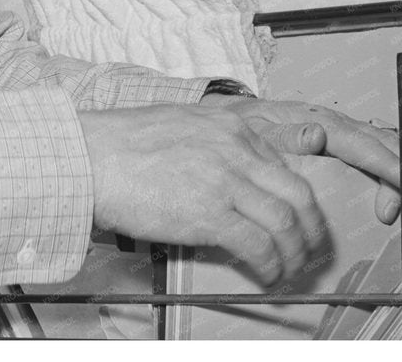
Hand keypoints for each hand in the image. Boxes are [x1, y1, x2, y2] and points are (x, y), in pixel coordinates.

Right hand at [78, 102, 332, 285]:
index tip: (296, 221)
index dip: (297, 202)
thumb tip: (226, 180)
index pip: (284, 167)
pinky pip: (260, 246)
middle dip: (312, 230)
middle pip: (299, 195)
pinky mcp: (210, 214)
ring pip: (287, 223)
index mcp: (230, 128)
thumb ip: (211, 146)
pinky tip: (265, 276)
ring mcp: (226, 181)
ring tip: (286, 271)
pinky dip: (270, 266)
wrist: (90, 156)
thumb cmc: (120, 144)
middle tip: (307, 251)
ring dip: (294, 255)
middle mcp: (236, 150)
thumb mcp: (179, 126)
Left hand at [201, 95, 401, 224]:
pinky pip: (378, 151)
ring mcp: (345, 132)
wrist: (238, 115)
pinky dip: (394, 167)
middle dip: (400, 171)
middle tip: (397, 208)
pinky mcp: (346, 142)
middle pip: (383, 144)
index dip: (386, 163)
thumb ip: (284, 135)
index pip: (362, 143)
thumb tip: (315, 135)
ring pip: (386, 145)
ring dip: (401, 170)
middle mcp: (339, 124)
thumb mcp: (257, 129)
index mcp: (320, 122)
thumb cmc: (247, 124)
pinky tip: (400, 190)